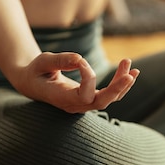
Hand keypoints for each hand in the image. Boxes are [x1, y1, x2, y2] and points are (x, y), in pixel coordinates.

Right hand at [15, 52, 139, 112]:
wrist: (32, 83)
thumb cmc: (35, 71)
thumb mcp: (43, 62)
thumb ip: (60, 60)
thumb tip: (81, 59)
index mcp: (61, 99)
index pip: (83, 95)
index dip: (88, 78)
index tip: (81, 61)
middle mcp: (75, 105)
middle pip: (101, 102)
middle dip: (117, 89)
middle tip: (130, 75)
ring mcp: (84, 104)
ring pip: (109, 98)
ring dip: (122, 82)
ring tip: (130, 64)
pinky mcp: (90, 99)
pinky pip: (110, 94)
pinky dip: (121, 83)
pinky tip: (132, 71)